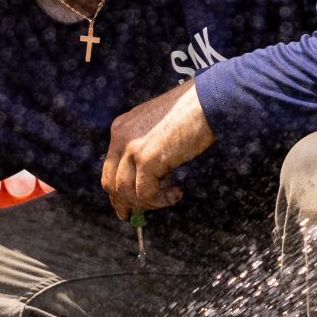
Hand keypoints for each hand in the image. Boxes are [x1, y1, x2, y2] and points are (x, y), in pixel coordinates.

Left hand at [101, 79, 214, 219]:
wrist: (207, 101)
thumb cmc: (190, 113)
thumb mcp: (158, 129)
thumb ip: (146, 149)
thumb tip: (147, 180)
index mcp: (120, 128)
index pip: (109, 168)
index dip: (117, 192)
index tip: (126, 207)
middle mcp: (120, 137)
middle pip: (111, 183)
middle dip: (125, 203)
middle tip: (139, 215)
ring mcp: (131, 147)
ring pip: (126, 192)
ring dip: (148, 202)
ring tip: (169, 196)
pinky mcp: (147, 158)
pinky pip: (145, 193)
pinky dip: (160, 200)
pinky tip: (176, 193)